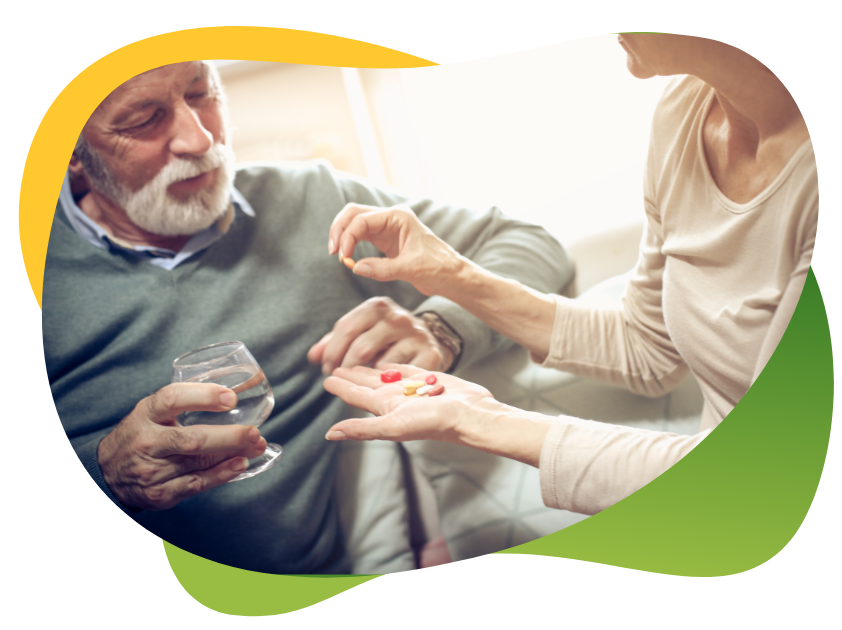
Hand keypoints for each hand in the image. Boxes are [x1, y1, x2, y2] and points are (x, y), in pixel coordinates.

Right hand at [98, 383, 267, 510]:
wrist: (107, 473)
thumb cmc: (140, 435)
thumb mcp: (151, 412)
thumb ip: (183, 401)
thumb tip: (233, 393)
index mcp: (145, 414)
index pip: (172, 399)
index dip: (203, 396)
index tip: (231, 398)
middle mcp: (147, 442)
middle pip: (191, 439)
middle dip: (228, 436)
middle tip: (254, 431)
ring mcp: (152, 470)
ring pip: (198, 462)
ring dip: (232, 455)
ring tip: (256, 446)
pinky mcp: (160, 493)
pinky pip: (196, 484)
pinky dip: (221, 475)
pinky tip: (239, 465)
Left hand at [307, 297, 453, 374]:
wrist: (429, 342)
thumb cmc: (387, 339)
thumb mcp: (363, 332)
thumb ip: (336, 342)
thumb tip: (313, 356)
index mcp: (377, 306)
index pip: (346, 328)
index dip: (332, 351)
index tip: (326, 369)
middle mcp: (398, 317)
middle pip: (362, 347)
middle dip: (345, 368)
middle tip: (338, 381)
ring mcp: (416, 335)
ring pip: (382, 364)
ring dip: (367, 379)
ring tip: (362, 383)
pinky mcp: (430, 354)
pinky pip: (403, 375)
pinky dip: (390, 383)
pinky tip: (386, 385)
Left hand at [322, 363, 493, 442]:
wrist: (471, 414)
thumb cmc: (435, 422)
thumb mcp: (393, 426)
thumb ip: (362, 429)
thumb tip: (330, 434)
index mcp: (386, 408)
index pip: (357, 396)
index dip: (341, 387)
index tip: (326, 379)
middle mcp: (397, 399)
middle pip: (368, 385)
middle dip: (351, 376)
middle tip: (334, 365)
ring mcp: (414, 389)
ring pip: (386, 376)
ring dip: (370, 369)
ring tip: (358, 360)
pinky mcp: (430, 378)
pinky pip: (408, 370)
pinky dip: (396, 365)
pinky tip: (389, 362)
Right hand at [327, 203, 465, 296]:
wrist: (451, 276)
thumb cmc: (439, 268)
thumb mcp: (411, 269)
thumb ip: (382, 269)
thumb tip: (355, 267)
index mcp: (398, 217)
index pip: (363, 220)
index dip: (348, 236)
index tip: (343, 257)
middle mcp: (391, 218)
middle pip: (354, 214)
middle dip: (340, 230)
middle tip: (333, 252)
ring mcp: (387, 228)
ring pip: (355, 223)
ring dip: (343, 236)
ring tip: (338, 255)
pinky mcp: (385, 240)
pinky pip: (361, 236)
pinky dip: (351, 244)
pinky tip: (348, 258)